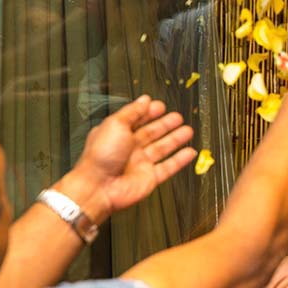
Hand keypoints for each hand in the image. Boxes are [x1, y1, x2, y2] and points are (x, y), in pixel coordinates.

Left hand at [58, 96, 196, 221]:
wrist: (98, 187)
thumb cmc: (100, 157)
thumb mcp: (115, 124)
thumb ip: (132, 111)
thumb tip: (143, 100)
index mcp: (118, 134)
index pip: (137, 119)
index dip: (149, 112)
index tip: (160, 106)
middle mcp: (129, 148)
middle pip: (152, 133)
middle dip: (165, 124)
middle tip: (177, 117)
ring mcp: (140, 163)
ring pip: (162, 148)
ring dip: (175, 139)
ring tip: (187, 131)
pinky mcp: (150, 178)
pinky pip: (168, 167)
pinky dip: (180, 160)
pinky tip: (189, 152)